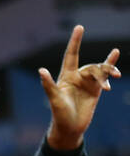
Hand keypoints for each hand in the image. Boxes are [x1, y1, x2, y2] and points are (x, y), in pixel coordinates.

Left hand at [42, 25, 119, 150]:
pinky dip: (110, 72)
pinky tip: (115, 69)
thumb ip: (48, 85)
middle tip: (106, 81)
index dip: (75, 41)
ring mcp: (87, 83)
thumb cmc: (59, 114)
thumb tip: (40, 70)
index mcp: (65, 77)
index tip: (80, 27)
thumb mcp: (54, 99)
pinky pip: (105, 77)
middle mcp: (76, 77)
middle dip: (100, 70)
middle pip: (91, 67)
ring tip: (114, 77)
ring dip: (107, 73)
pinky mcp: (96, 90)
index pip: (71, 55)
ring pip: (100, 72)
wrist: (70, 128)